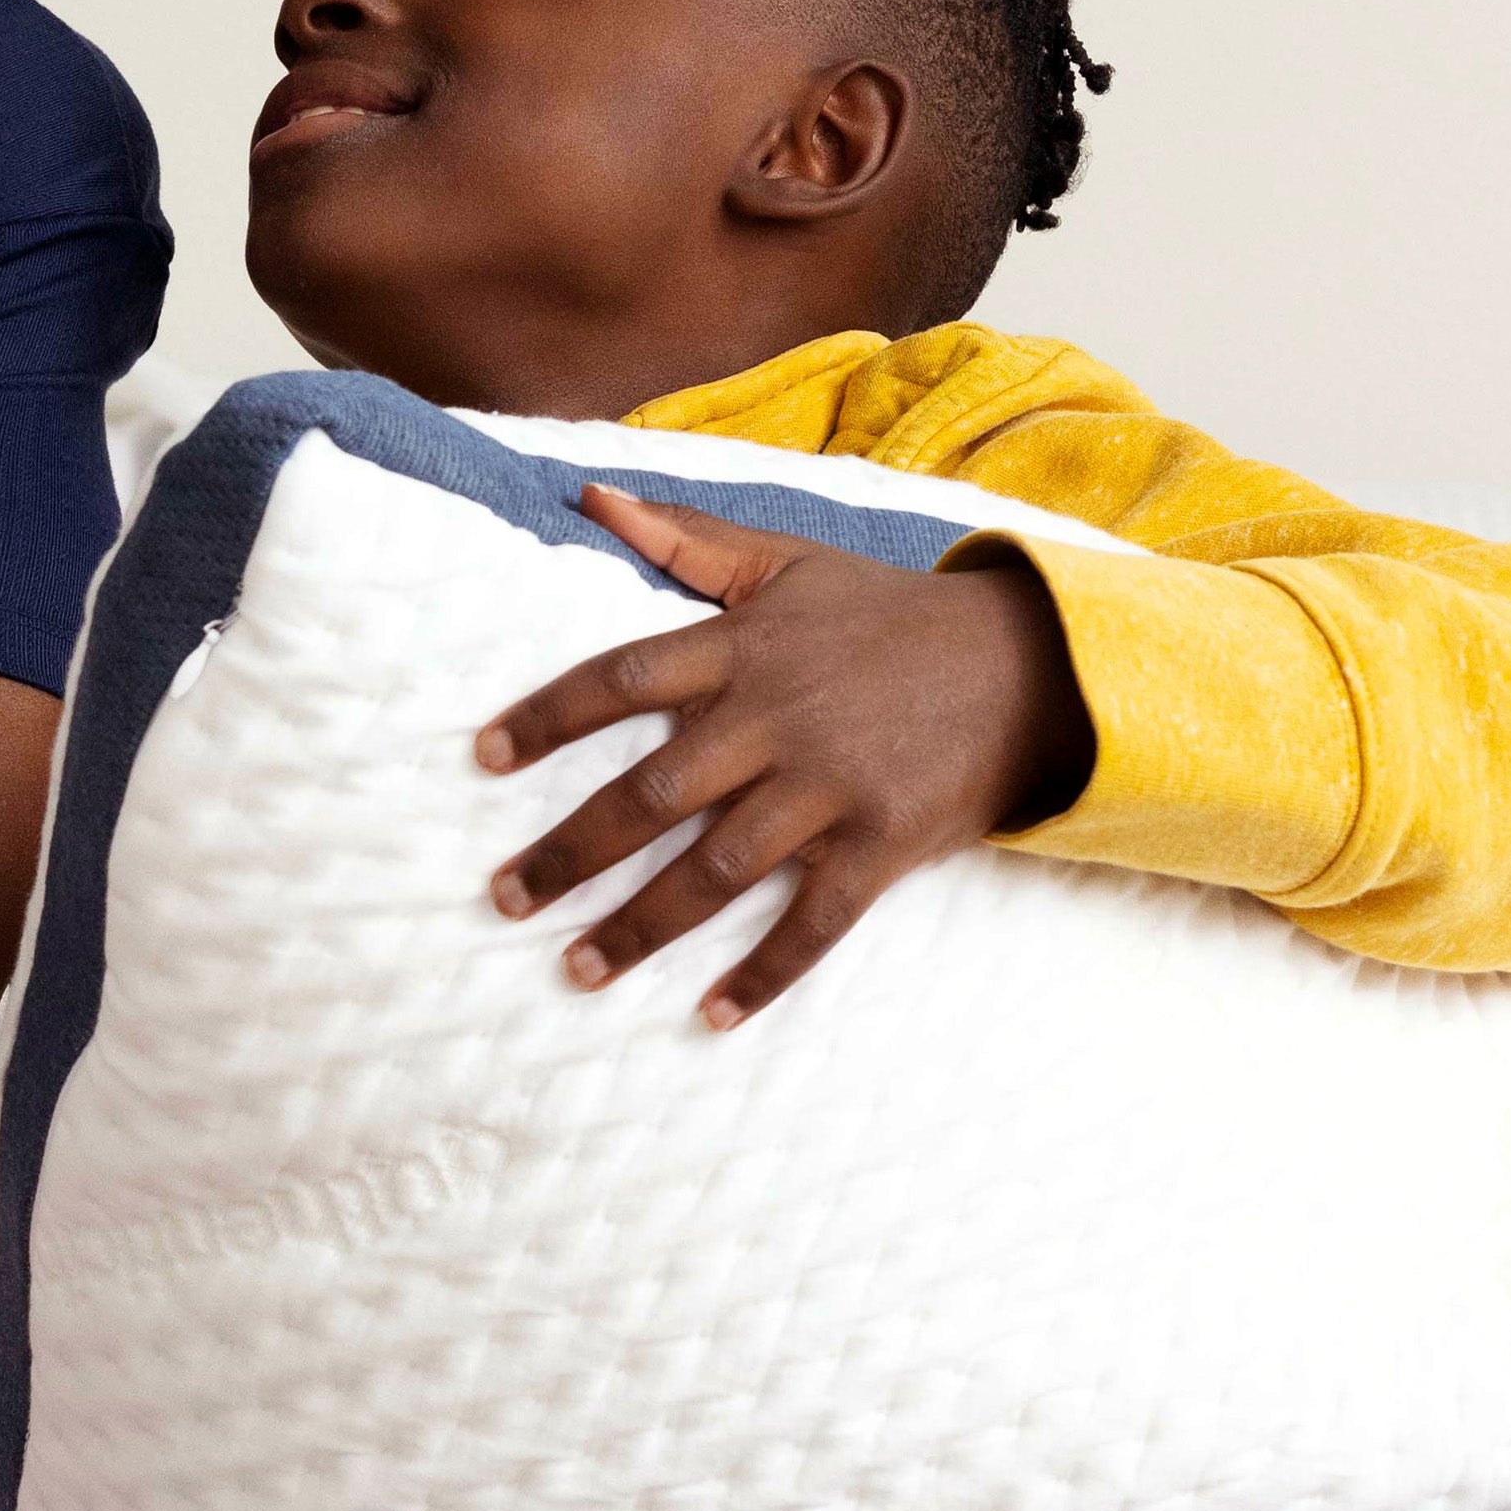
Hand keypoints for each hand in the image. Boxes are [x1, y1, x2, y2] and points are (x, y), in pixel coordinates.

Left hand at [478, 492, 1094, 1023]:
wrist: (1027, 665)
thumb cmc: (890, 616)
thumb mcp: (790, 561)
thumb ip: (687, 539)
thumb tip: (590, 495)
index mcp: (744, 650)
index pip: (622, 681)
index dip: (548, 718)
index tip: (484, 758)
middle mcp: (777, 721)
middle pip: (651, 795)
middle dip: (571, 852)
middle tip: (504, 899)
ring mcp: (829, 789)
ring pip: (715, 871)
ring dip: (640, 925)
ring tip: (576, 968)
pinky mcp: (880, 845)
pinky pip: (812, 924)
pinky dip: (763, 973)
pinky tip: (711, 1015)